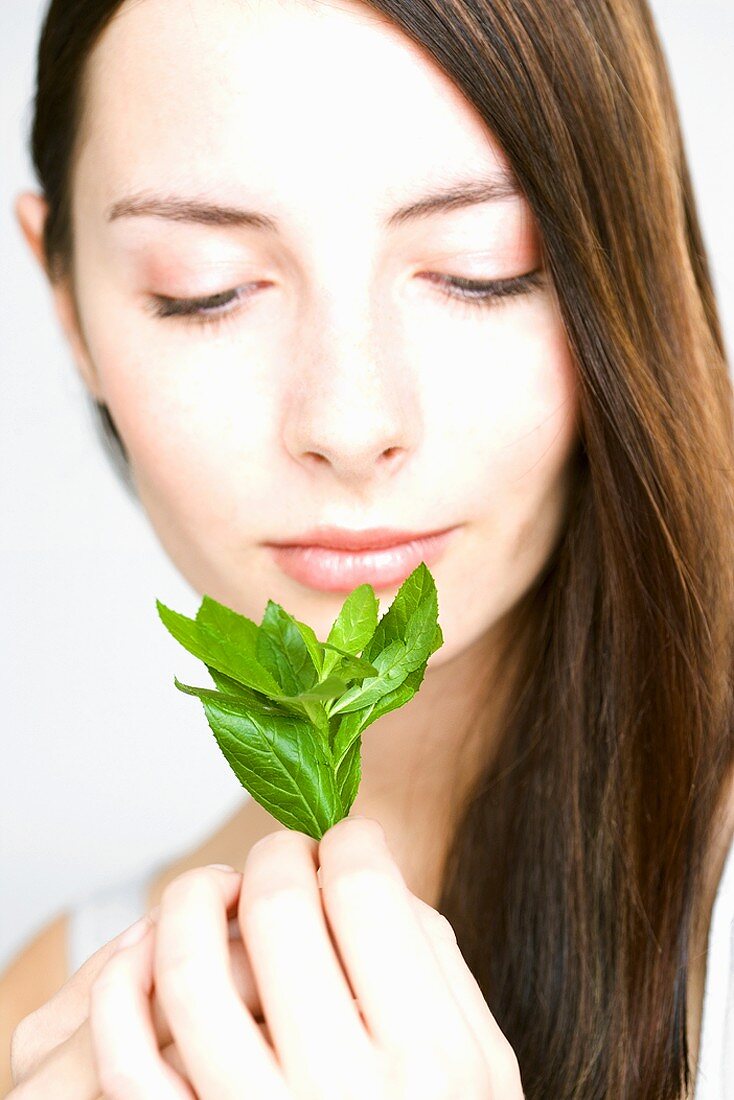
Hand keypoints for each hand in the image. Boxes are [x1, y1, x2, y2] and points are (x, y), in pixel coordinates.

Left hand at [11, 817, 524, 1097]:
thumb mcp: (480, 1065)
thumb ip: (435, 964)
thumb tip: (366, 868)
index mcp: (428, 1061)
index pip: (366, 894)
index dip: (350, 842)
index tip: (346, 841)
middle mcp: (341, 1094)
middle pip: (280, 912)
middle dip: (276, 856)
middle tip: (284, 856)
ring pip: (190, 972)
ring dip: (191, 900)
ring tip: (215, 889)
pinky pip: (126, 1058)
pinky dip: (123, 986)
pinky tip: (151, 955)